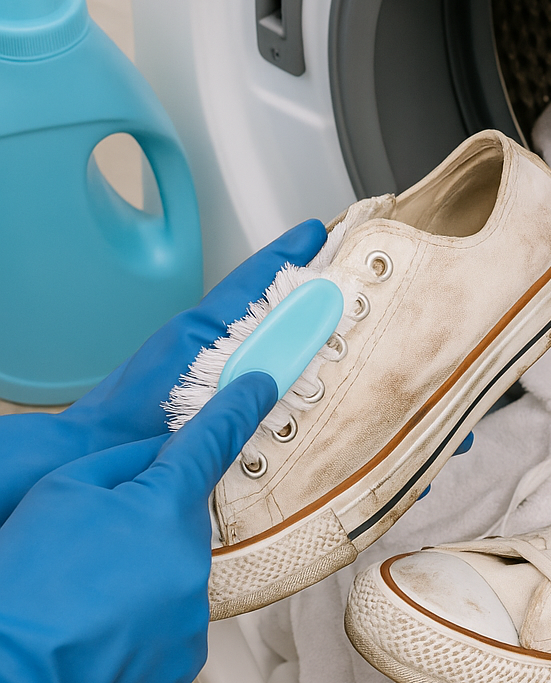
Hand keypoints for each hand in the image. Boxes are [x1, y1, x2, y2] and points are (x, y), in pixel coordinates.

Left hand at [0, 220, 326, 524]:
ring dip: (283, 315)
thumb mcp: (194, 400)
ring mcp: (195, 355)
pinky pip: (241, 351)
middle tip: (332, 266)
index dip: (287, 254)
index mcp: (197, 329)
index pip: (252, 280)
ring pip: (250, 324)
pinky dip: (267, 346)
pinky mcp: (194, 378)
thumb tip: (285, 362)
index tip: (316, 232)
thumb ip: (243, 386)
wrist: (86, 450)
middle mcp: (197, 334)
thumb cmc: (127, 427)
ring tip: (320, 311)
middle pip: (256, 297)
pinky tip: (283, 363)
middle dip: (294, 280)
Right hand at [0, 372, 276, 682]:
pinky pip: (176, 622)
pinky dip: (149, 622)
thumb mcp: (64, 491)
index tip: (260, 386)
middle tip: (97, 552)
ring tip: (92, 598)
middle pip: (186, 521)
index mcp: (165, 505)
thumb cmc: (27, 581)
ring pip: (179, 573)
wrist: (15, 674)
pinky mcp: (187, 653)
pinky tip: (107, 628)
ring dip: (148, 577)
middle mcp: (193, 554)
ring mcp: (194, 606)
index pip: (213, 442)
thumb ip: (125, 462)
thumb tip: (163, 451)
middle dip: (153, 526)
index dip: (239, 408)